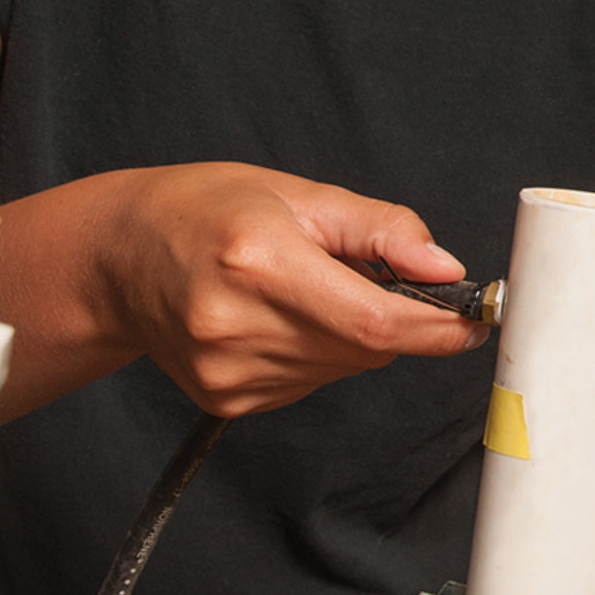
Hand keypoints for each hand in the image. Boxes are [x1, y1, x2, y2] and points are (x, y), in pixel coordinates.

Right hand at [0, 163, 488, 418]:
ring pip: (342, 368)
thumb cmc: (207, 209)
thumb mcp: (299, 194)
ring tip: (304, 288)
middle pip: (365, 348)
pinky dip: (317, 353)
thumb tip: (445, 268)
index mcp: (258, 260)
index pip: (374, 320)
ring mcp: (227, 371)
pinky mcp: (224, 400)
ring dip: (352, 335)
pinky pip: (309, 383)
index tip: (475, 319)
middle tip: (374, 277)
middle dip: (394, 319)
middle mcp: (237, 324)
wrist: (119, 257)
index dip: (437, 326)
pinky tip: (279, 317)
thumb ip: (380, 231)